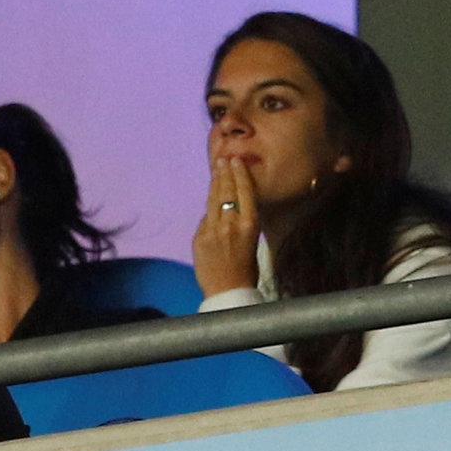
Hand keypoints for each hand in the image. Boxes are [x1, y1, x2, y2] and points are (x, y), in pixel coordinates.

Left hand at [193, 157, 259, 296]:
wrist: (228, 291)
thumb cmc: (244, 269)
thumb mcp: (250, 241)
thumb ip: (238, 222)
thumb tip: (224, 209)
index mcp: (250, 225)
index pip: (245, 192)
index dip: (240, 174)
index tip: (236, 161)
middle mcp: (232, 224)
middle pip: (227, 191)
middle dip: (225, 173)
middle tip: (223, 159)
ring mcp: (213, 230)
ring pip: (213, 200)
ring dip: (215, 182)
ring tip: (217, 168)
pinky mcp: (199, 238)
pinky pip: (204, 218)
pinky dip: (209, 208)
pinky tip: (211, 194)